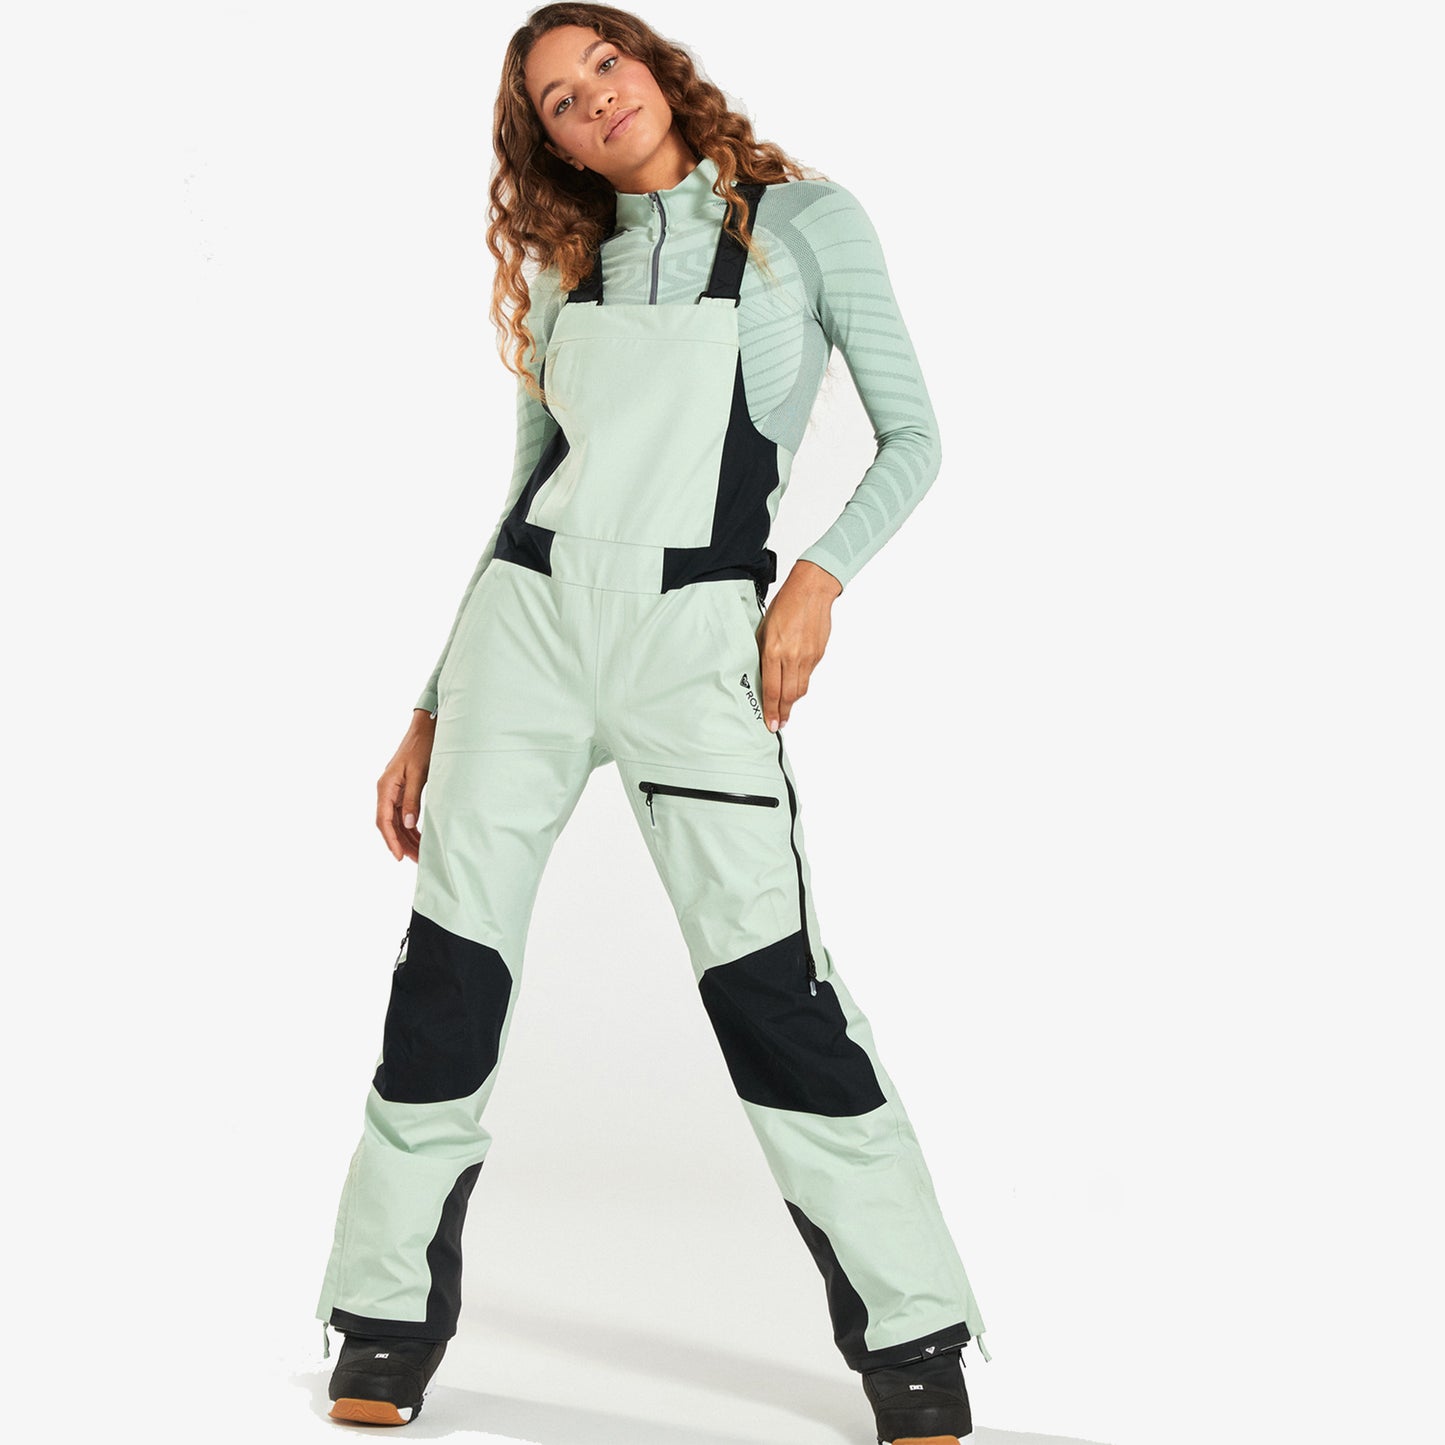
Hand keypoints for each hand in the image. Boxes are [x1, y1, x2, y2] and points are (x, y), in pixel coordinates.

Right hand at [376, 709, 436, 861]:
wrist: (426, 728)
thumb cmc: (422, 747)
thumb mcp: (419, 774)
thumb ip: (412, 799)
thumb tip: (409, 825)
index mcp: (386, 787)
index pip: (384, 820)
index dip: (391, 840)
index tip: (398, 857)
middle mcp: (386, 790)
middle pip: (390, 824)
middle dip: (402, 844)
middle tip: (417, 860)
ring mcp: (393, 790)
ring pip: (397, 821)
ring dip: (407, 838)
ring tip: (420, 854)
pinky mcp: (402, 789)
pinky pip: (403, 813)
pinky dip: (411, 827)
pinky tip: (420, 838)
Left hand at [756, 560, 842, 730]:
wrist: (811, 591)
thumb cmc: (785, 605)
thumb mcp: (764, 629)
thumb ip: (763, 653)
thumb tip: (761, 674)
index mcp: (774, 651)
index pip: (771, 689)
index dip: (771, 710)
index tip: (770, 723)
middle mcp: (792, 657)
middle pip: (788, 695)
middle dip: (783, 712)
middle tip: (779, 723)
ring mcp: (808, 657)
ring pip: (800, 689)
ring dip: (792, 702)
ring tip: (786, 710)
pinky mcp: (818, 654)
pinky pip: (808, 675)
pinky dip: (800, 683)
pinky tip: (794, 685)